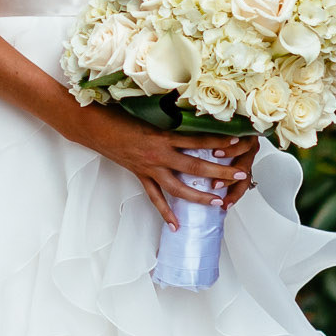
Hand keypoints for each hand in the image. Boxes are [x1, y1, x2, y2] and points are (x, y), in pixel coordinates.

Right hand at [65, 103, 252, 229]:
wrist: (95, 128)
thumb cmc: (119, 115)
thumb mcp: (149, 112)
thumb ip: (171, 116)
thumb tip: (192, 111)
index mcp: (163, 136)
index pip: (198, 141)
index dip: (219, 143)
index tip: (238, 142)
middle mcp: (159, 155)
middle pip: (196, 168)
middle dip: (221, 173)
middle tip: (240, 175)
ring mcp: (149, 169)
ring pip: (179, 188)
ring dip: (199, 197)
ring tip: (218, 203)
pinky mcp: (140, 176)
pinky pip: (155, 198)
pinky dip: (166, 212)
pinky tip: (176, 225)